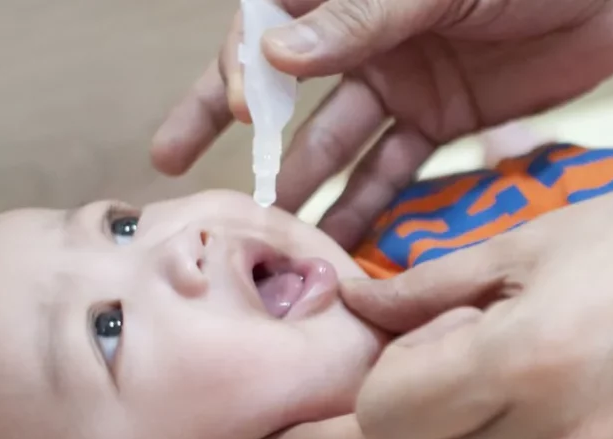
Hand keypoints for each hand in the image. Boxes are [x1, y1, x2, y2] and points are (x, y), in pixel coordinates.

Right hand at [151, 0, 612, 246]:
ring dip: (305, 183)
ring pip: (336, 138)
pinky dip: (368, 203)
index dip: (241, 64)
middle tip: (173, 161)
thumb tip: (277, 55)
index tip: (236, 110)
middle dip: (230, 122)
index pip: (270, 22)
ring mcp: (400, 80)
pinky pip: (393, 168)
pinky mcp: (439, 120)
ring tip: (272, 232)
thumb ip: (362, 16)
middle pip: (281, 84)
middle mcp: (363, 34)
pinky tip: (340, 242)